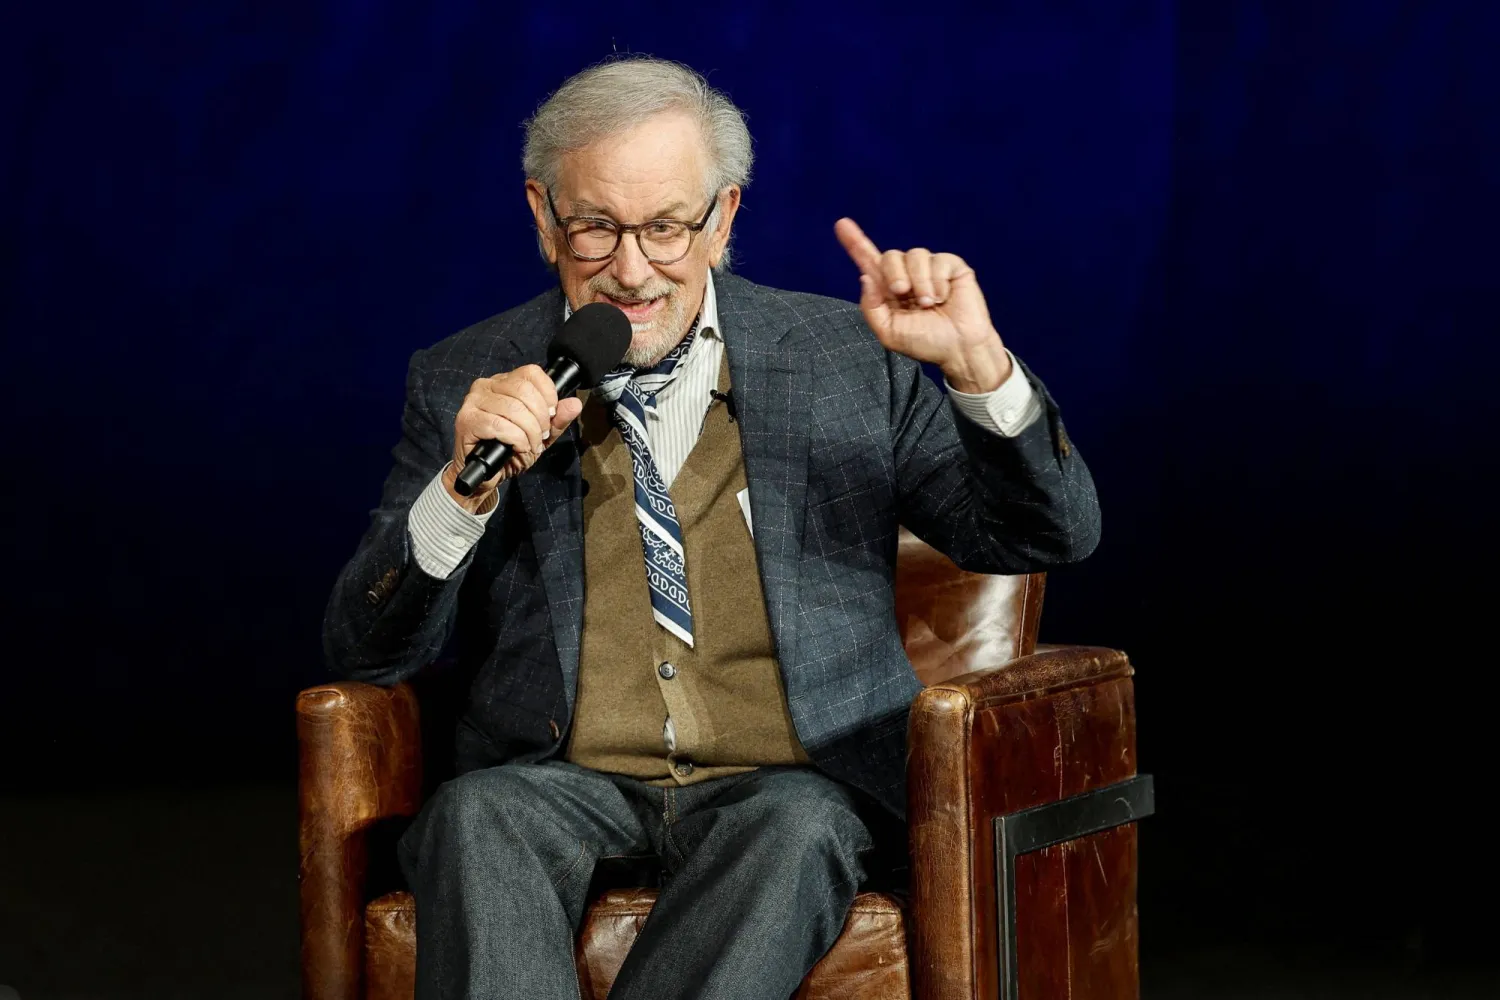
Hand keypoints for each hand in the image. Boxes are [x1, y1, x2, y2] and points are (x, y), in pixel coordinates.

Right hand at [444, 365, 584, 511]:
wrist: (485, 476)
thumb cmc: (509, 452)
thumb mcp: (540, 435)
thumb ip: (557, 420)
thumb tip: (575, 404)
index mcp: (504, 382)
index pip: (532, 373)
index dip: (548, 394)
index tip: (550, 415)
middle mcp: (486, 386)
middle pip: (524, 390)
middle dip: (540, 418)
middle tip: (540, 436)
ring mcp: (473, 402)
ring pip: (514, 409)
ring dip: (529, 433)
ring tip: (529, 445)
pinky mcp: (466, 420)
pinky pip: (500, 426)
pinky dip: (516, 440)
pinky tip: (516, 448)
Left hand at [834, 218, 1011, 392]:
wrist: (958, 348)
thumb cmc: (926, 342)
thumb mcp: (889, 332)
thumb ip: (872, 306)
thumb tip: (865, 277)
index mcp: (888, 290)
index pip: (869, 261)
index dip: (855, 243)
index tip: (841, 224)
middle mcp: (907, 274)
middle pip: (890, 255)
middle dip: (893, 274)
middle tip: (903, 293)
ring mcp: (929, 268)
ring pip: (914, 255)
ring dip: (919, 283)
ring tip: (929, 304)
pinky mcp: (951, 266)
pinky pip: (938, 260)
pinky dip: (938, 283)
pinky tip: (944, 298)